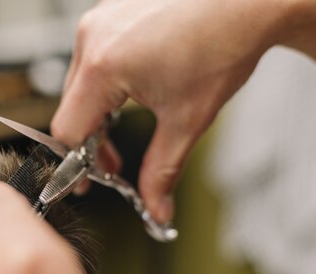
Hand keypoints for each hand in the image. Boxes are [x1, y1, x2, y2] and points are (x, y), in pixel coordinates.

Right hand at [51, 0, 286, 221]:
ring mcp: (100, 21)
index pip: (67, 129)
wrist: (248, 2)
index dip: (74, 163)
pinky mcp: (111, 14)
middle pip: (72, 108)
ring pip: (82, 85)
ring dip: (99, 113)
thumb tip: (155, 210)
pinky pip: (94, 59)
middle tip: (114, 165)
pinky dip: (106, 84)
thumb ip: (162, 172)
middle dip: (92, 142)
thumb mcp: (187, 121)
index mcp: (103, 66)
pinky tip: (133, 92)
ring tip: (125, 127)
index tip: (86, 182)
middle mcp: (92, 39)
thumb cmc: (222, 46)